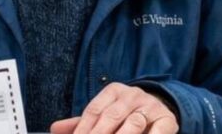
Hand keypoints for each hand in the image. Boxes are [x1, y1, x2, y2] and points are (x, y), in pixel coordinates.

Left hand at [51, 83, 178, 133]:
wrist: (162, 106)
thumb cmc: (126, 113)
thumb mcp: (106, 112)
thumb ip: (83, 122)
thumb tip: (54, 129)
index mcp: (113, 91)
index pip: (93, 111)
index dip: (83, 129)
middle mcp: (131, 95)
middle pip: (110, 117)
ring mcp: (150, 106)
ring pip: (132, 124)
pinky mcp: (167, 120)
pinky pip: (157, 131)